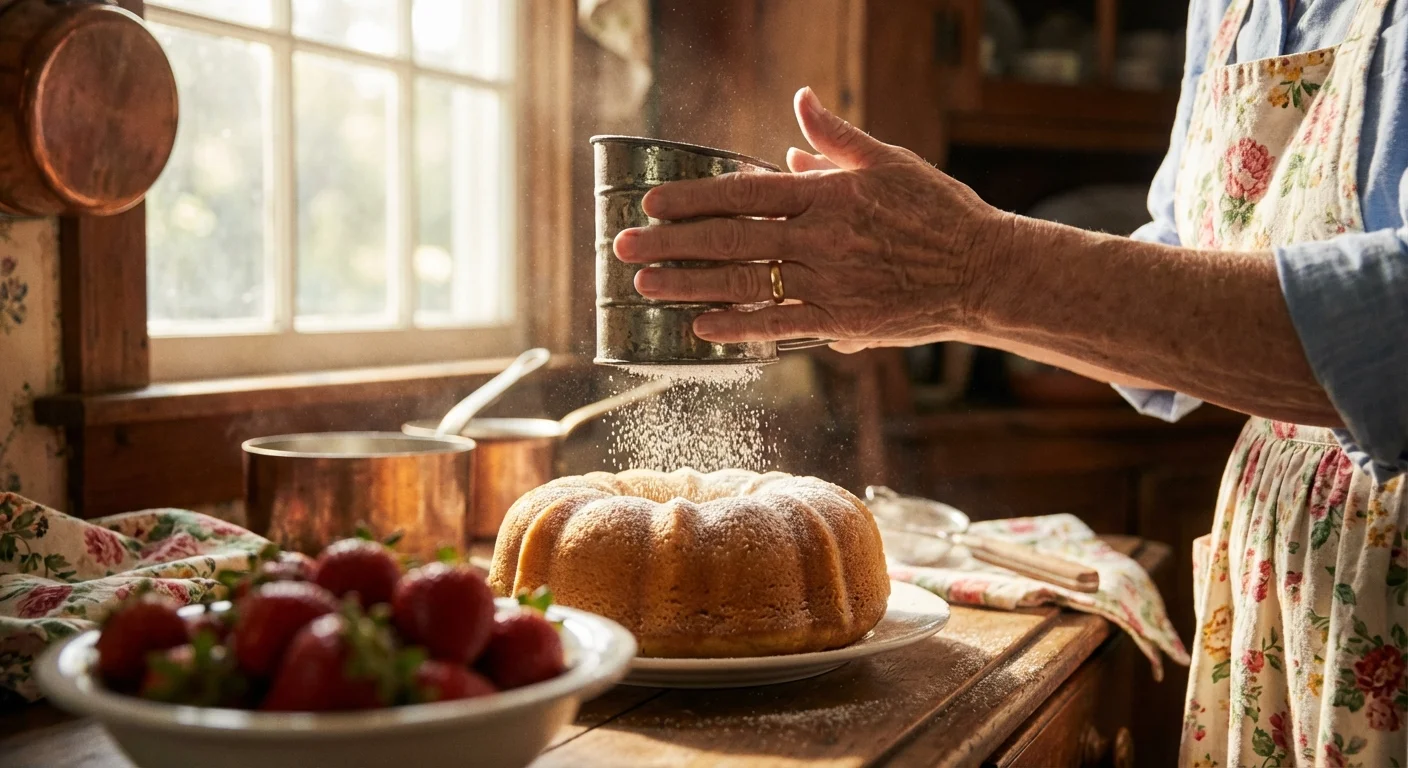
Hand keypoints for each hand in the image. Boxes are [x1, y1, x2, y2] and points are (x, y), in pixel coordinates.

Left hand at [613, 86, 1013, 351]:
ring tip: (645, 286)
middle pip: (731, 239)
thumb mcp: (888, 161)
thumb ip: (835, 137)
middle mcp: (822, 238)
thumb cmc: (936, 211)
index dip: (693, 197)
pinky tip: (700, 327)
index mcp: (828, 194)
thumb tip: (797, 103)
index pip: (744, 192)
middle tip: (624, 246)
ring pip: (746, 283)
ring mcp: (831, 282)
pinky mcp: (843, 320)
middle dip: (672, 242)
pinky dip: (738, 326)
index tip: (651, 201)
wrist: (982, 270)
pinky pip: (780, 324)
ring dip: (689, 285)